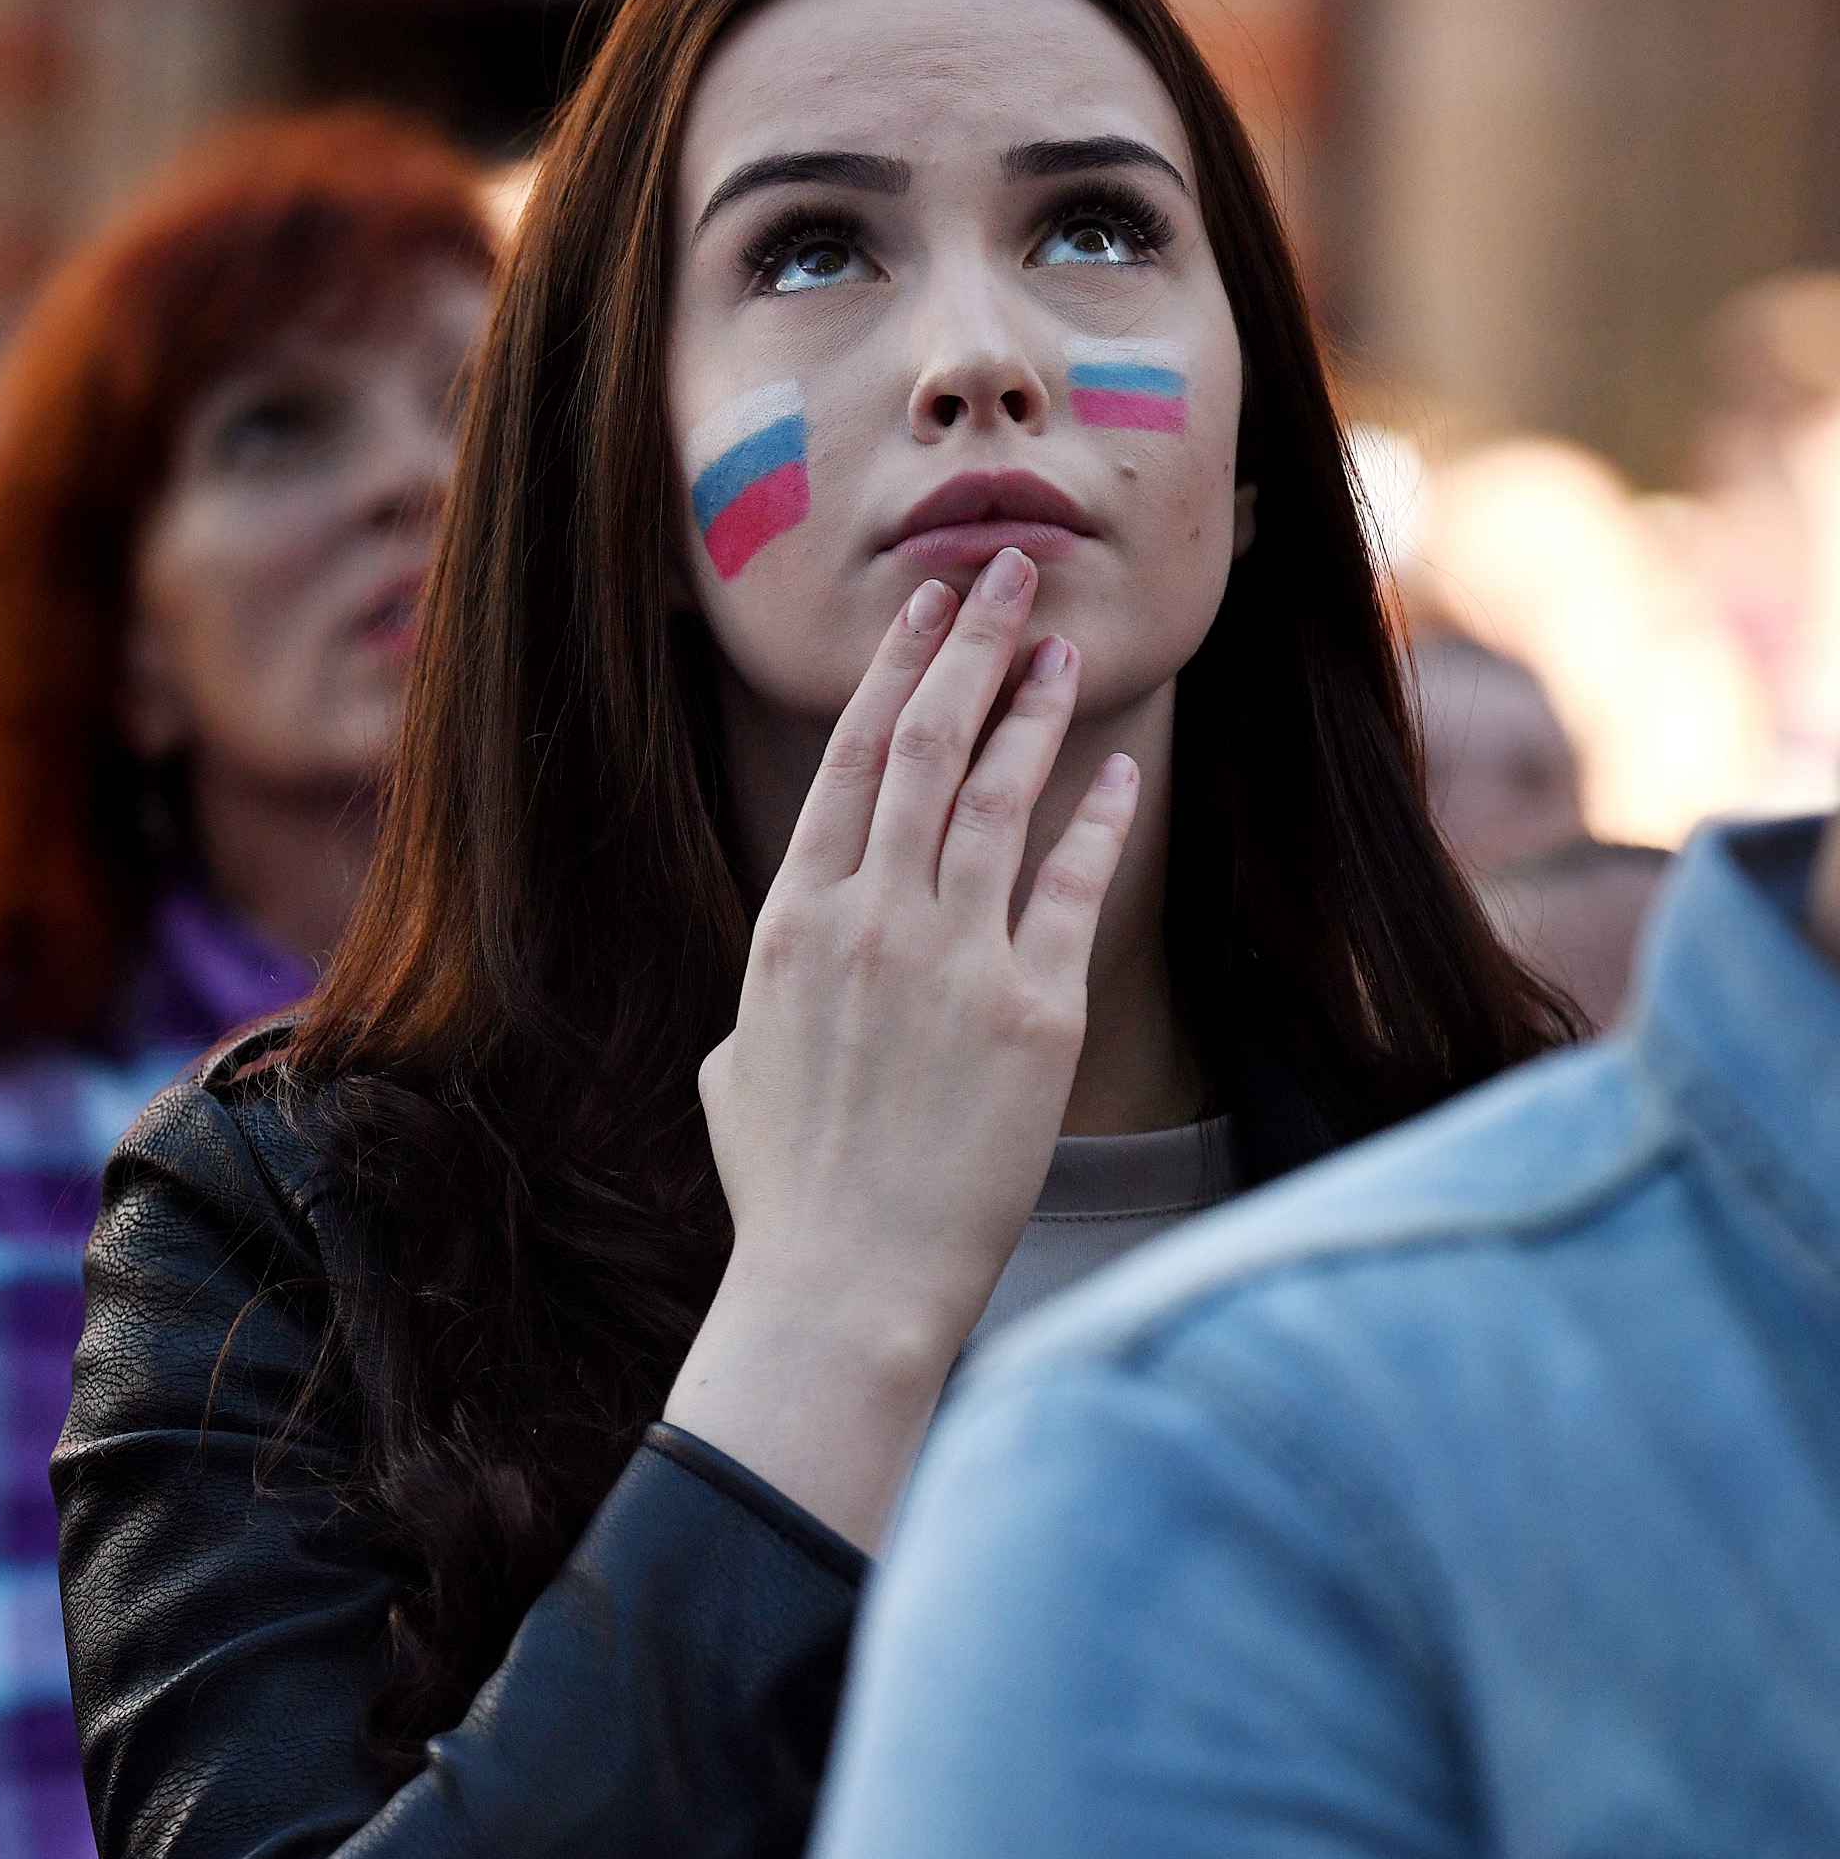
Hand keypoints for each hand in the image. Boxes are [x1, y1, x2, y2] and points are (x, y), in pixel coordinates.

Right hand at [667, 547, 1138, 1542]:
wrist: (843, 1283)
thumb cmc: (786, 1194)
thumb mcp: (739, 1075)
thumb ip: (768, 1010)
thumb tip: (776, 1003)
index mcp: (790, 924)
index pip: (847, 766)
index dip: (893, 676)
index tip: (925, 613)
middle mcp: (866, 921)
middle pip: (923, 749)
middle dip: (968, 648)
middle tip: (1007, 576)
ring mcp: (949, 960)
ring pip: (997, 798)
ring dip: (1035, 711)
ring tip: (1065, 648)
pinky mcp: (1031, 1012)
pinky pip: (1072, 890)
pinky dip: (1097, 823)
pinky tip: (1120, 772)